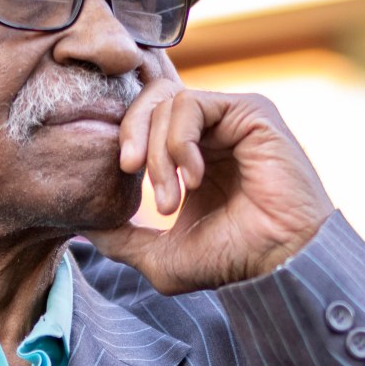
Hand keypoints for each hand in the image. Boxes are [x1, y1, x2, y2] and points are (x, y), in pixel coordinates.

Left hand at [88, 56, 334, 293]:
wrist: (282, 264)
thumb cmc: (234, 262)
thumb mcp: (162, 257)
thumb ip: (123, 239)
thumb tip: (82, 225)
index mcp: (192, 154)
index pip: (144, 121)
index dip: (123, 141)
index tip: (117, 181)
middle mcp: (211, 130)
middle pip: (148, 101)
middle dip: (129, 136)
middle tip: (128, 174)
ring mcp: (230, 117)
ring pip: (165, 102)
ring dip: (157, 153)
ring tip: (171, 200)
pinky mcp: (249, 110)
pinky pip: (191, 104)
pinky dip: (179, 142)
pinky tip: (194, 180)